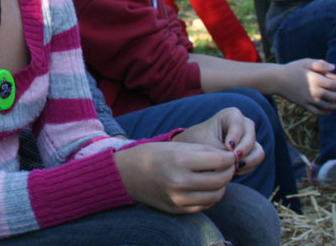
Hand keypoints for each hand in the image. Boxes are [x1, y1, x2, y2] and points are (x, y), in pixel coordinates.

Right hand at [114, 141, 234, 213]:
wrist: (126, 174)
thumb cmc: (151, 155)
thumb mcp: (174, 146)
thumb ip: (201, 151)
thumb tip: (227, 157)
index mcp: (179, 160)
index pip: (219, 160)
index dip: (229, 158)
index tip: (230, 156)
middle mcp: (179, 181)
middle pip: (220, 179)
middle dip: (228, 171)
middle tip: (227, 167)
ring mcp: (178, 198)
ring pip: (216, 195)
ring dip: (221, 186)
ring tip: (217, 177)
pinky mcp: (176, 209)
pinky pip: (204, 206)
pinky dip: (210, 197)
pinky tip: (205, 188)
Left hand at [172, 107, 264, 175]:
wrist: (197, 149)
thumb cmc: (200, 141)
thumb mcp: (207, 143)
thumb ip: (222, 152)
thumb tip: (237, 163)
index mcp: (231, 115)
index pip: (238, 124)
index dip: (235, 136)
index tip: (228, 147)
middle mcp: (244, 125)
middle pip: (251, 137)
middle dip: (243, 150)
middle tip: (233, 161)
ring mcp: (250, 138)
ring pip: (258, 151)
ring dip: (248, 161)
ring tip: (234, 168)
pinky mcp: (252, 151)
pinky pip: (255, 160)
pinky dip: (247, 167)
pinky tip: (234, 170)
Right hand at [278, 59, 335, 114]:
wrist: (275, 79)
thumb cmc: (291, 69)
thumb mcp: (305, 62)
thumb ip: (320, 64)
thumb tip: (333, 67)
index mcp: (316, 79)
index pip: (335, 85)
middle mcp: (314, 91)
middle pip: (335, 97)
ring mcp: (309, 99)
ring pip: (328, 106)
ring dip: (335, 104)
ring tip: (335, 100)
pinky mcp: (304, 105)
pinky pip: (318, 112)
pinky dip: (326, 112)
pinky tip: (329, 109)